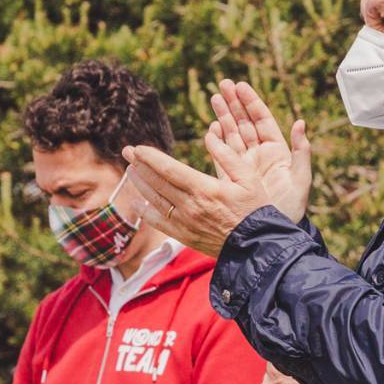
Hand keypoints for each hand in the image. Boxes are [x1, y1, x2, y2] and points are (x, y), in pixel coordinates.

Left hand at [122, 129, 278, 258]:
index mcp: (204, 189)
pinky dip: (145, 212)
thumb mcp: (249, 178)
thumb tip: (210, 136)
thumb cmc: (255, 210)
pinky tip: (136, 202)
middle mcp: (190, 206)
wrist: (256, 247)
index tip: (138, 148)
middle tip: (127, 151)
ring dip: (139, 184)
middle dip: (139, 165)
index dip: (150, 158)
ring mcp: (185, 223)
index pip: (169, 169)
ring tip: (130, 170)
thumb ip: (228, 156)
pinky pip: (158, 223)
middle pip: (157, 182)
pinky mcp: (184, 236)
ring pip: (154, 200)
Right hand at [208, 80, 311, 223]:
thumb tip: (301, 122)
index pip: (262, 120)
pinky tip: (210, 128)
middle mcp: (259, 155)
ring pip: (231, 134)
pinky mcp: (231, 176)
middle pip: (244, 123)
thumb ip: (301, 152)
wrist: (273, 233)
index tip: (240, 86)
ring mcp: (243, 165)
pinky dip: (215, 141)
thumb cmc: (292, 208)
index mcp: (276, 151)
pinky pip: (221, 154)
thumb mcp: (301, 180)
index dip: (251, 103)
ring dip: (223, 116)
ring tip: (214, 97)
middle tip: (222, 84)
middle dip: (234, 103)